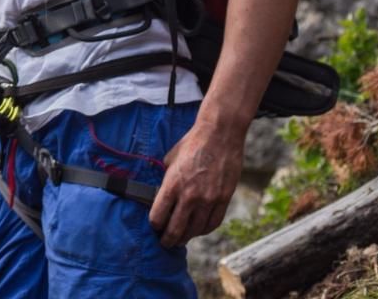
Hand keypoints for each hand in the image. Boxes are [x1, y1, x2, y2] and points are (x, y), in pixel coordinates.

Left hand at [149, 119, 244, 246]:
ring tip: (181, 239)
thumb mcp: (170, 159)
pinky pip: (213, 223)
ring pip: (195, 230)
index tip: (154, 226)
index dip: (155, 225)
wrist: (219, 135)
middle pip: (176, 229)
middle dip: (168, 239)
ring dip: (186, 237)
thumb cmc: (192, 144)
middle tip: (165, 243)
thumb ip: (166, 179)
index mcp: (172, 185)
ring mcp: (208, 199)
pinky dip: (204, 230)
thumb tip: (162, 193)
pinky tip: (198, 230)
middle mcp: (190, 196)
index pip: (158, 216)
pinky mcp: (224, 199)